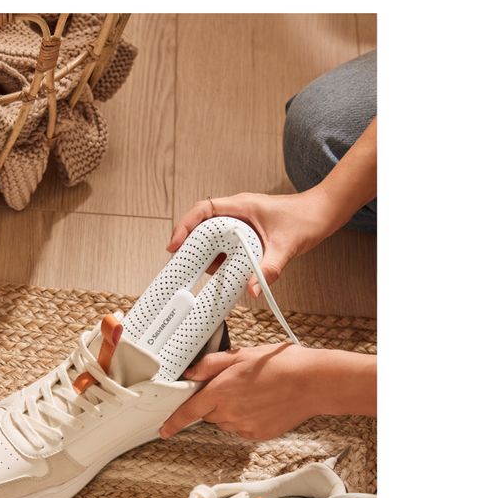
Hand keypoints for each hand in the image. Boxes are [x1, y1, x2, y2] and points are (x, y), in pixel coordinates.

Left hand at [159, 344, 376, 439]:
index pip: (188, 411)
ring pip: (226, 421)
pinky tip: (262, 404)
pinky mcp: (257, 434)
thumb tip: (191, 372)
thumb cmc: (281, 365)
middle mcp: (229, 413)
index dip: (173, 422)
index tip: (163, 430)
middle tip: (236, 385)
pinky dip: (246, 418)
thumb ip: (211, 364)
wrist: (312, 383)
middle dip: (215, 401)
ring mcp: (244, 426)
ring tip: (254, 392)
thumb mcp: (242, 355)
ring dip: (231, 410)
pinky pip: (242, 428)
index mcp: (221, 391)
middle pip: (209, 413)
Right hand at [166, 191, 338, 297]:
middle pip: (203, 225)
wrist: (323, 213)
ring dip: (209, 254)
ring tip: (212, 272)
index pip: (203, 210)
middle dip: (192, 245)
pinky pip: (226, 244)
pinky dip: (223, 257)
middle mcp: (238, 212)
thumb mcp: (287, 247)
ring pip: (214, 236)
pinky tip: (228, 271)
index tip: (174, 245)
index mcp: (241, 206)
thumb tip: (252, 290)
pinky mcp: (247, 232)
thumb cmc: (306, 219)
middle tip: (187, 266)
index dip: (185, 226)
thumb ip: (269, 269)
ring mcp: (241, 222)